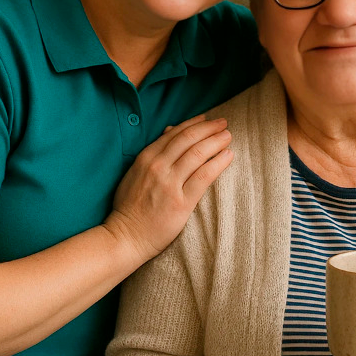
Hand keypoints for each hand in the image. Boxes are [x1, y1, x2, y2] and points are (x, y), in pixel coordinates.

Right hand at [104, 115, 232, 261]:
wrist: (126, 236)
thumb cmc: (131, 206)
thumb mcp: (135, 172)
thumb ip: (153, 152)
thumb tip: (170, 130)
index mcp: (146, 158)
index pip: (175, 133)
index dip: (194, 123)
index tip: (208, 119)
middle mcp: (157, 167)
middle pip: (189, 139)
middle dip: (209, 128)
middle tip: (224, 123)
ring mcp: (169, 184)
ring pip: (198, 154)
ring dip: (216, 142)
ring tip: (228, 136)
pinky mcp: (181, 202)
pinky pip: (204, 176)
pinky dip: (218, 163)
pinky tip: (228, 156)